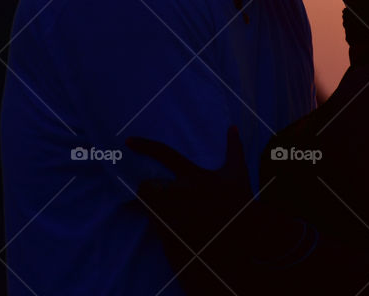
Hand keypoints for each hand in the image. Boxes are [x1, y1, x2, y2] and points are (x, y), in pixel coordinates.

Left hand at [126, 126, 255, 262]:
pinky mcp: (167, 235)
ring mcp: (170, 215)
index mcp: (193, 176)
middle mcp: (178, 194)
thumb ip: (234, 148)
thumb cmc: (239, 205)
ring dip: (156, 206)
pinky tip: (178, 226)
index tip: (128, 141)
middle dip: (154, 189)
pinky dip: (160, 222)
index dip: (145, 145)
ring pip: (148, 206)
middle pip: (148, 186)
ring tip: (179, 213)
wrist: (240, 241)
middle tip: (171, 196)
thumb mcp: (238, 174)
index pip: (164, 154)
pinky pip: (153, 223)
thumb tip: (232, 127)